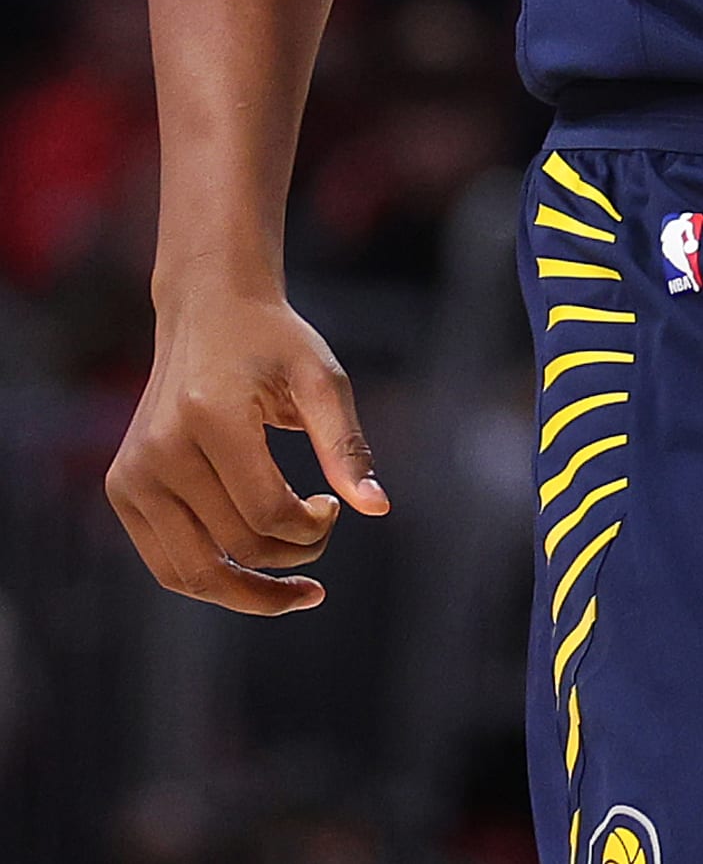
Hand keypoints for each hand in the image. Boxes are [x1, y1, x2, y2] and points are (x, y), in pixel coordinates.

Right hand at [107, 291, 388, 613]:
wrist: (208, 309)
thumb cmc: (273, 342)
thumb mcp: (320, 378)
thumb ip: (347, 444)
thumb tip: (379, 508)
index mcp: (208, 416)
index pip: (267, 513)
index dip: (314, 528)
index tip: (334, 504)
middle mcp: (159, 449)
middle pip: (232, 549)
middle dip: (290, 559)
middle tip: (321, 534)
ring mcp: (132, 473)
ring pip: (192, 574)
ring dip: (250, 593)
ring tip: (296, 589)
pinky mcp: (123, 488)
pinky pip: (167, 563)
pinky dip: (213, 579)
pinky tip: (255, 572)